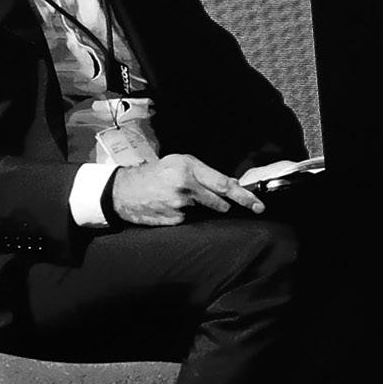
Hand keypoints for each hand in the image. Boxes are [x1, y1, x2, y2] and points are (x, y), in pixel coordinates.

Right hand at [111, 154, 264, 224]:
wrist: (124, 190)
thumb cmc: (155, 173)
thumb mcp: (180, 162)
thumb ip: (206, 173)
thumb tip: (232, 184)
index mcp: (189, 168)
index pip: (224, 185)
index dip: (244, 196)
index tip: (258, 205)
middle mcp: (185, 186)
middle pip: (219, 202)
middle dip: (225, 205)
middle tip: (226, 205)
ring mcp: (179, 206)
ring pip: (204, 211)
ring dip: (200, 207)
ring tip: (178, 198)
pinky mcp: (173, 220)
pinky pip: (189, 220)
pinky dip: (185, 215)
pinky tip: (170, 207)